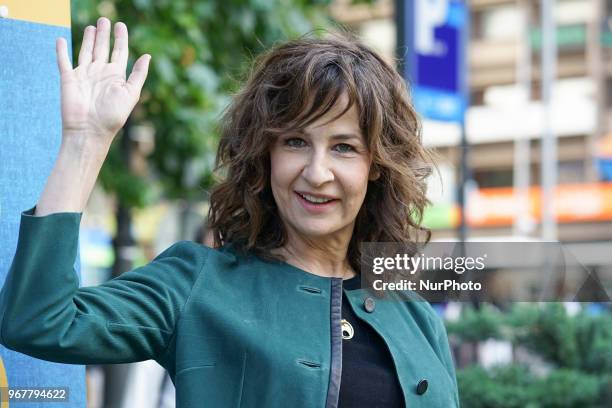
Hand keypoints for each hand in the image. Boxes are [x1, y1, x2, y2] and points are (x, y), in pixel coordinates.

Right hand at [56, 17, 150, 144]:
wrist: (90, 130)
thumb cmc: (113, 116)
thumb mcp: (131, 93)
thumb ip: (138, 74)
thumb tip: (147, 55)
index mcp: (116, 76)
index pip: (119, 52)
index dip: (121, 38)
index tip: (121, 25)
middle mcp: (100, 73)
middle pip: (102, 49)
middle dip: (104, 35)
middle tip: (105, 19)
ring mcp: (84, 75)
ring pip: (86, 51)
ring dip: (89, 39)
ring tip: (92, 26)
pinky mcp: (68, 79)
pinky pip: (64, 61)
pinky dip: (62, 50)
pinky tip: (61, 40)